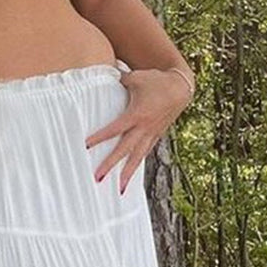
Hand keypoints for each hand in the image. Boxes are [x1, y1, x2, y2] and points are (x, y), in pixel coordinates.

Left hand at [84, 67, 193, 194]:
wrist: (181, 87)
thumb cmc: (156, 80)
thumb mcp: (135, 77)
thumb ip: (117, 81)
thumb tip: (100, 75)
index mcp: (137, 114)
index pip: (114, 129)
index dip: (100, 138)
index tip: (85, 146)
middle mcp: (144, 128)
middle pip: (125, 150)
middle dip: (111, 165)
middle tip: (97, 178)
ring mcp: (151, 134)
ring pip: (138, 158)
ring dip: (128, 175)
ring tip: (119, 190)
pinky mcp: (156, 137)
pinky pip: (144, 154)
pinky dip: (137, 166)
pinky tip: (129, 178)